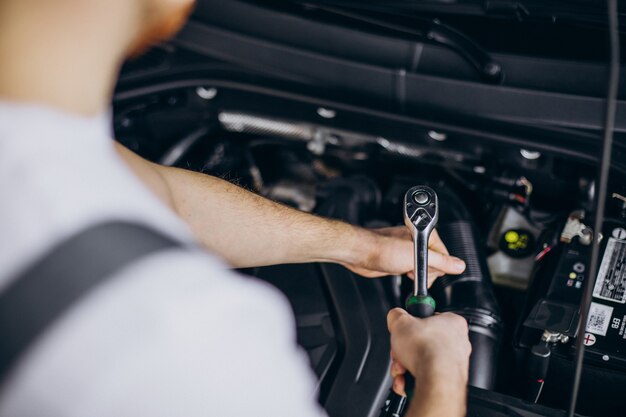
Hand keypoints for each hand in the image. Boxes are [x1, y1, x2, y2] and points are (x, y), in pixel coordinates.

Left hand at [343, 227, 465, 283]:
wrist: (361, 253)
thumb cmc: (382, 248)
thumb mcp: (416, 257)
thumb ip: (440, 262)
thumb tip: (459, 265)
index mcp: (424, 235)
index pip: (445, 255)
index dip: (437, 267)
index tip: (427, 270)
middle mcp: (417, 241)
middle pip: (435, 263)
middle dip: (426, 272)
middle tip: (413, 270)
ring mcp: (408, 250)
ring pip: (423, 269)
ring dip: (417, 274)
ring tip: (406, 271)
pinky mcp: (399, 259)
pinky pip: (412, 270)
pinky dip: (410, 275)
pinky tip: (403, 274)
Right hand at [387, 308, 470, 415]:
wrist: (436, 380)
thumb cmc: (428, 351)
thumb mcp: (400, 322)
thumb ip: (396, 315)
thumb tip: (394, 317)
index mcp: (452, 323)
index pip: (429, 318)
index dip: (412, 325)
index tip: (405, 328)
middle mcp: (457, 343)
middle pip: (421, 343)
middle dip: (404, 351)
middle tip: (399, 352)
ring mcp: (454, 364)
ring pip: (421, 362)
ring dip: (405, 366)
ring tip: (401, 368)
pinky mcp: (448, 381)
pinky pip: (425, 378)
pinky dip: (411, 380)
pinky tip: (405, 380)